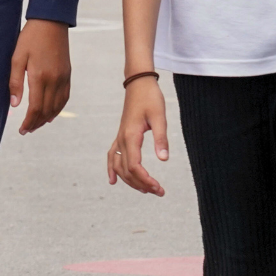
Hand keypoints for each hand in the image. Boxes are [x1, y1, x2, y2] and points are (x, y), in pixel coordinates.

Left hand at [9, 19, 71, 133]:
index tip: (21, 130)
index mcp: (40, 77)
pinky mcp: (68, 74)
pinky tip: (51, 114)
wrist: (51, 22)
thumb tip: (15, 105)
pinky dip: (58, 109)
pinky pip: (65, 97)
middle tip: (26, 130)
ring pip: (57, 106)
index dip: (28, 122)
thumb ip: (15, 82)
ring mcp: (63, 78)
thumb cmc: (30, 38)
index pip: (35, 108)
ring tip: (37, 125)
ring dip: (47, 119)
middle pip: (47, 111)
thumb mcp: (17, 58)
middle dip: (36, 123)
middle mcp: (55, 81)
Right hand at [107, 76, 168, 195]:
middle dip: (141, 184)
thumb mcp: (159, 117)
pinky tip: (113, 181)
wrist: (139, 83)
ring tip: (145, 190)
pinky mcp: (120, 136)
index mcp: (131, 136)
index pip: (134, 166)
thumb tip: (164, 160)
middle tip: (159, 191)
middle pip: (126, 170)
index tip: (158, 187)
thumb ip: (161, 138)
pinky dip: (112, 170)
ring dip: (130, 181)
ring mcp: (119, 138)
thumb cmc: (150, 98)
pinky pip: (112, 156)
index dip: (145, 179)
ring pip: (119, 166)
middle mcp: (121, 140)